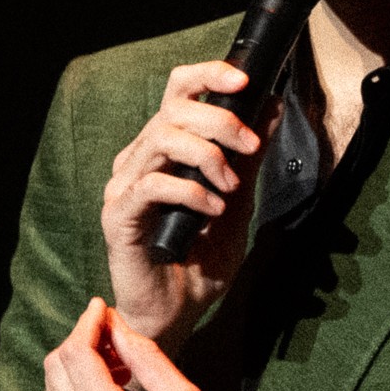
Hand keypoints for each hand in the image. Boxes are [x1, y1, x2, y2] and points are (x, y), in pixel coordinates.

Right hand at [101, 61, 282, 356]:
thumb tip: (271, 109)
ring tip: (231, 186)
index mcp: (164, 150)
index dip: (209, 75)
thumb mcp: (237, 203)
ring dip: (208, 155)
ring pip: (162, 138)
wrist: (176, 314)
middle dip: (220, 120)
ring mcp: (125, 186)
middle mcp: (139, 160)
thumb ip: (249, 159)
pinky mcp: (118, 215)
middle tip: (249, 146)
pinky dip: (191, 191)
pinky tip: (212, 210)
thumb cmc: (199, 262)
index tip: (246, 80)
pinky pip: (153, 184)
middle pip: (174, 109)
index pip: (178, 92)